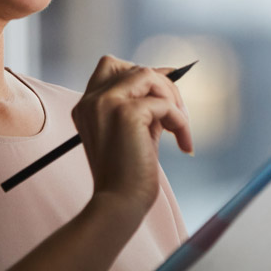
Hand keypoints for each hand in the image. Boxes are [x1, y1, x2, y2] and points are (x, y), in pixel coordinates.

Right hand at [74, 55, 192, 215]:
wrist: (119, 204)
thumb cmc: (128, 175)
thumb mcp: (134, 131)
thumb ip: (144, 105)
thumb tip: (168, 78)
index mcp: (87, 106)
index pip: (111, 66)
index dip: (143, 72)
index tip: (167, 89)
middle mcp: (91, 100)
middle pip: (135, 68)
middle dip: (164, 86)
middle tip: (178, 115)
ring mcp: (106, 103)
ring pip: (150, 76)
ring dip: (173, 100)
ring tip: (180, 129)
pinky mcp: (125, 113)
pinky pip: (164, 104)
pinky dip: (180, 122)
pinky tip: (183, 144)